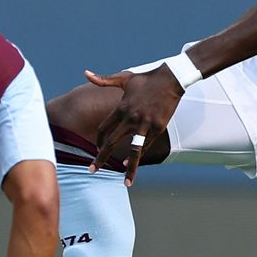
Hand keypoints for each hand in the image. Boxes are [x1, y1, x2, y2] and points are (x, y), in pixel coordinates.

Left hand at [87, 66, 183, 184]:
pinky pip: (147, 147)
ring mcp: (145, 125)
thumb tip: (85, 73)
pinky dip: (140, 158)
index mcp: (121, 108)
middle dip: (100, 158)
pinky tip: (131, 166)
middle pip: (112, 143)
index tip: (96, 147)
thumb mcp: (124, 78)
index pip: (104, 129)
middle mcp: (131, 118)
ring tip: (125, 183)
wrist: (171, 79)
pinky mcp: (158, 128)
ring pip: (134, 151)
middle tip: (91, 170)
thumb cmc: (146, 79)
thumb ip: (103, 80)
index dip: (98, 140)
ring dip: (128, 169)